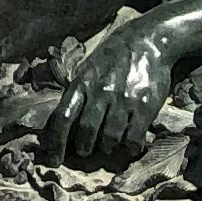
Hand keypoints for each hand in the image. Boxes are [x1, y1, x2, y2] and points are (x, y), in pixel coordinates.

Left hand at [58, 27, 175, 172]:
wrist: (149, 40)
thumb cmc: (114, 56)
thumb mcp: (89, 68)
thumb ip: (79, 91)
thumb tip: (64, 120)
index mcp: (82, 82)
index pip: (63, 117)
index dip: (55, 142)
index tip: (52, 159)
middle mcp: (100, 92)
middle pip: (85, 130)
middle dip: (83, 147)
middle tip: (85, 151)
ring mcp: (122, 100)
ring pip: (109, 138)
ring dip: (106, 147)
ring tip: (108, 146)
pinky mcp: (143, 107)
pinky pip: (132, 138)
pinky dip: (129, 146)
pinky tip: (129, 144)